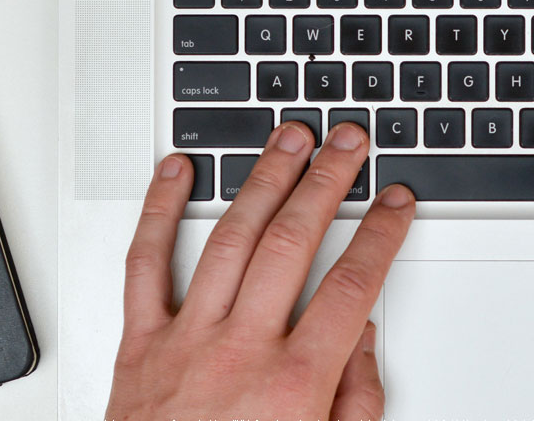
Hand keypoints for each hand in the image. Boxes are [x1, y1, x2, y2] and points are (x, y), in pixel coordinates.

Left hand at [106, 122, 415, 420]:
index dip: (381, 235)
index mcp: (293, 384)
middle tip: (348, 143)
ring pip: (230, 239)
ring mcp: (184, 342)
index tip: (395, 202)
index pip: (352, 285)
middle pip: (294, 243)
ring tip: (287, 138)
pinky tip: (177, 172)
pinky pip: (144, 265)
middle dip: (328, 182)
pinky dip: (158, 211)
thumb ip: (354, 401)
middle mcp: (239, 352)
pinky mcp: (138, 347)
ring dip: (263, 179)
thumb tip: (361, 339)